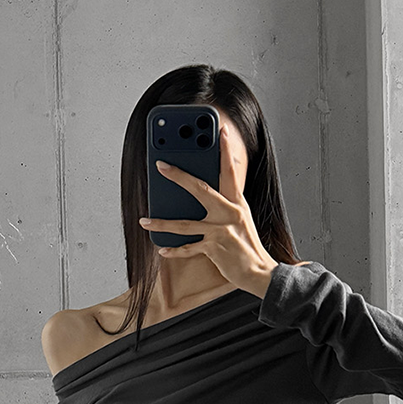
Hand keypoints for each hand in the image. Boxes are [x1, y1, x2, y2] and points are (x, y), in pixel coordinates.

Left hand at [138, 125, 309, 296]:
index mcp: (237, 202)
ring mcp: (220, 230)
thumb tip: (203, 190)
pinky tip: (162, 249)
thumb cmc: (247, 244)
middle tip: (161, 165)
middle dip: (178, 176)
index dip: (225, 150)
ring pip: (185, 224)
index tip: (219, 132)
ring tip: (144, 220)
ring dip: (162, 222)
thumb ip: (225, 203)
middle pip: (200, 189)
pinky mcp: (214, 248)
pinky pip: (188, 248)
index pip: (231, 171)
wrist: (258, 271)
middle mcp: (229, 213)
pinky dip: (174, 250)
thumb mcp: (240, 217)